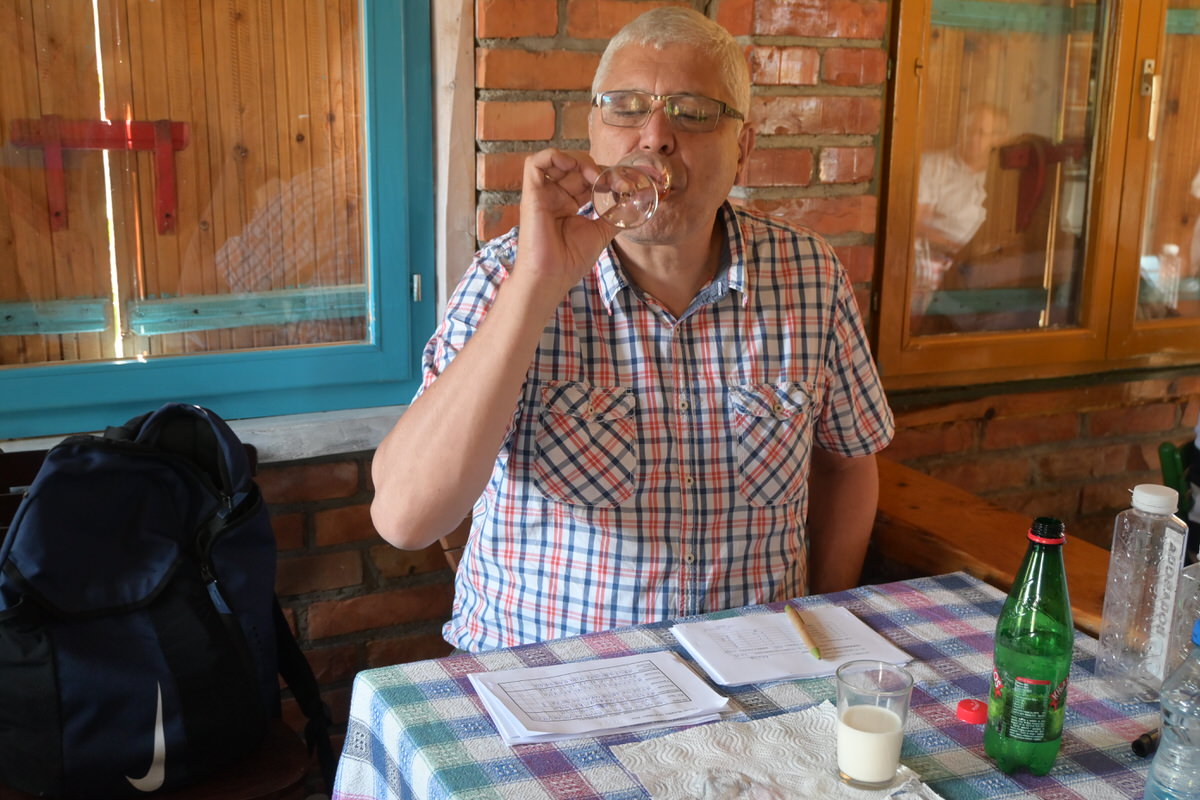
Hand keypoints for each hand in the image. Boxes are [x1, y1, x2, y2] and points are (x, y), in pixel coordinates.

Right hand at [510, 149, 618, 302]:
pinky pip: (535, 162)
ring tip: (593, 175)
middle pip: (574, 167)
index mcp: (567, 205)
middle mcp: (554, 197)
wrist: (551, 277)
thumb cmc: (570, 261)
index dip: (604, 176)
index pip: (585, 179)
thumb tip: (631, 205)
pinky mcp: (531, 194)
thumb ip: (612, 217)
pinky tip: (573, 168)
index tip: (623, 185)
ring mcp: (542, 194)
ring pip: (556, 160)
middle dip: (596, 168)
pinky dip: (555, 157)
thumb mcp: (599, 234)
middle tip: (613, 181)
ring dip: (578, 161)